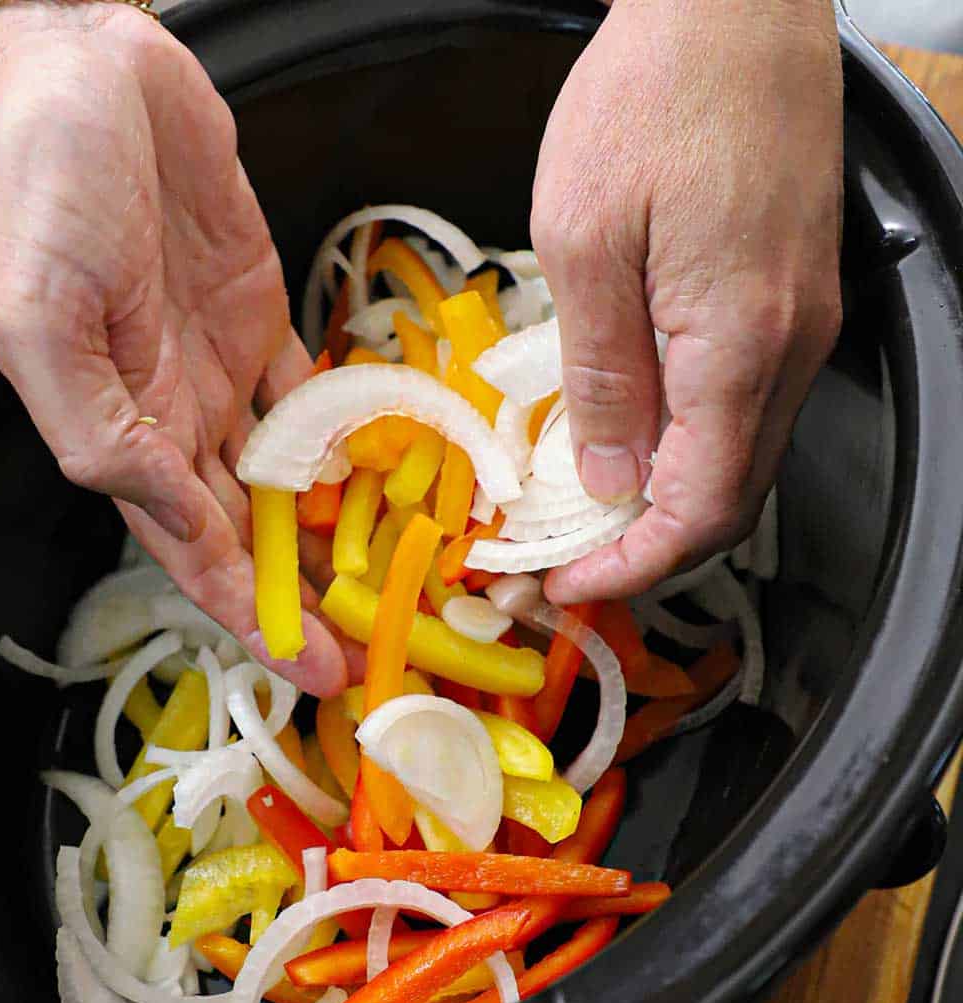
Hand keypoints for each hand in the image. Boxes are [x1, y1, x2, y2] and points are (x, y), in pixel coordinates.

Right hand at [0, 4, 346, 694]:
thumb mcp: (40, 323)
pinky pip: (315, 398)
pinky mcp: (260, 319)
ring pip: (288, 476)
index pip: (189, 549)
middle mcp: (173, 414)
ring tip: (399, 580)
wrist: (81, 69)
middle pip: (248, 529)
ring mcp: (222, 369)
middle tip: (375, 644)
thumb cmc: (38, 187)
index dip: (247, 614)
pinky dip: (351, 440)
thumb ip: (103, 437)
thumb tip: (178, 521)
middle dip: (306, 592)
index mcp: (116, 430)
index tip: (308, 667)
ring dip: (336, 529)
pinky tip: (392, 477)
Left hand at [531, 0, 842, 602]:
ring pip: (736, 458)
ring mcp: (798, 324)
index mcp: (737, 345)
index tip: (565, 584)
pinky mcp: (788, 298)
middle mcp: (787, 348)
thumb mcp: (586, 242)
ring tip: (580, 513)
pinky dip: (684, 449)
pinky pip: (741, 408)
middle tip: (564, 561)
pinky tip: (627, 440)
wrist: (732, 4)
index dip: (629, 565)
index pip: (697, 509)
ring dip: (662, 502)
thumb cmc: (655, 95)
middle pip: (726, 500)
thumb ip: (601, 375)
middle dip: (643, 548)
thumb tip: (604, 476)